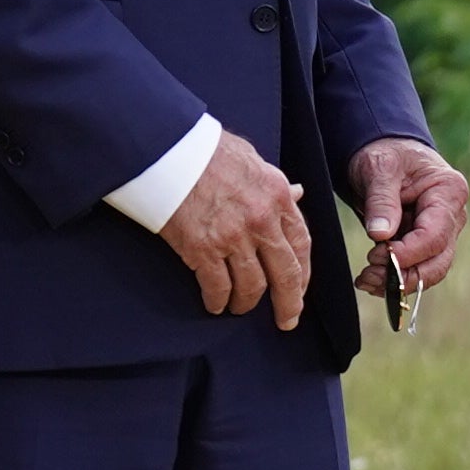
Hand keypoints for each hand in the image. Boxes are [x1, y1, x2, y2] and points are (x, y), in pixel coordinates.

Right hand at [155, 129, 312, 331]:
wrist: (166, 148)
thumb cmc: (206, 149)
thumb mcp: (251, 159)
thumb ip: (276, 183)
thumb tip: (298, 193)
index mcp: (278, 195)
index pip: (302, 243)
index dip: (303, 273)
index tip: (300, 289)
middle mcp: (261, 220)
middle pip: (284, 273)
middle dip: (288, 302)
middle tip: (286, 320)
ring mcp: (233, 237)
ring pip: (252, 286)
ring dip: (246, 303)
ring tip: (240, 308)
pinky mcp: (202, 249)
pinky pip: (217, 287)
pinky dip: (218, 301)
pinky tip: (215, 305)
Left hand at [349, 135, 469, 303]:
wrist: (385, 152)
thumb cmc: (386, 154)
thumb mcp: (379, 168)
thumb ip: (381, 201)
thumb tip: (380, 235)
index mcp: (448, 192)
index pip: (435, 236)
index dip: (407, 254)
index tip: (375, 256)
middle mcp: (454, 215)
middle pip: (438, 261)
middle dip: (403, 275)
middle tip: (368, 274)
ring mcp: (444, 232)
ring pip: (430, 271)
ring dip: (398, 282)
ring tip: (365, 279)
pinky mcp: (428, 243)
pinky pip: (418, 269)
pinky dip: (395, 280)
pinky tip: (370, 279)